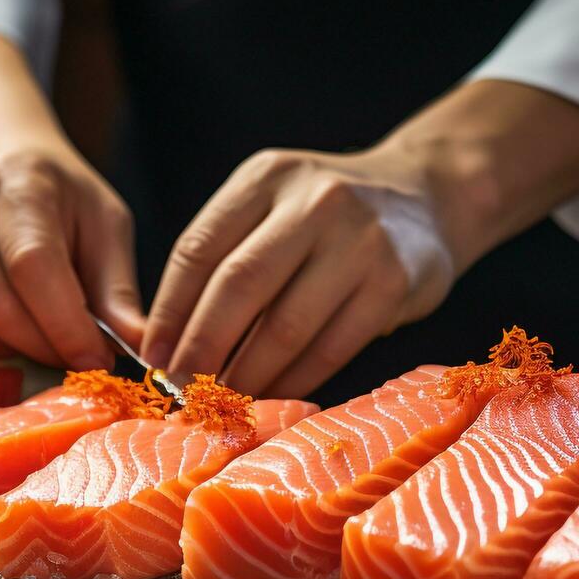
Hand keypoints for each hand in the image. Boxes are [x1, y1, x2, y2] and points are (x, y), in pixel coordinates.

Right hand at [0, 149, 140, 367]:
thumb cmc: (59, 199)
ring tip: (44, 332)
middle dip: (48, 347)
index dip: (67, 325)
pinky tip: (5, 326)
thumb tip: (138, 346)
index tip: (98, 359)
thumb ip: (117, 287)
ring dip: (17, 352)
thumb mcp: (104, 225)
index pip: (33, 267)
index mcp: (15, 183)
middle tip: (78, 353)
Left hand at [144, 147, 455, 397]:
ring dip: (248, 374)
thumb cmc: (328, 217)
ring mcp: (360, 241)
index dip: (169, 311)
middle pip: (238, 286)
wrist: (426, 198)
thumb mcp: (274, 204)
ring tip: (224, 400)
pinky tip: (274, 395)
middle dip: (201, 347)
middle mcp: (314, 201)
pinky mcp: (394, 284)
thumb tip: (167, 340)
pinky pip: (332, 347)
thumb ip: (226, 254)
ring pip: (285, 325)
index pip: (200, 249)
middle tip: (180, 389)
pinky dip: (295, 380)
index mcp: (267, 177)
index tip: (151, 356)